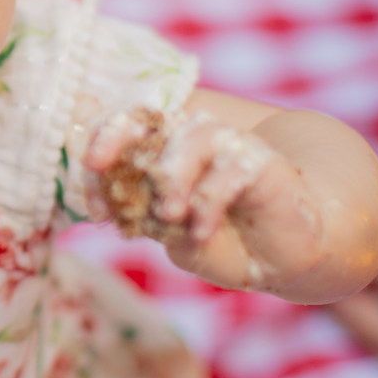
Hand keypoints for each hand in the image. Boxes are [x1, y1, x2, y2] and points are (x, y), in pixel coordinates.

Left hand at [83, 107, 322, 292]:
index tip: (97, 210)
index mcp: (160, 150)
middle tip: (100, 167)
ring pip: (190, 137)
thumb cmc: (221, 240)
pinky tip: (200, 230)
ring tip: (168, 215)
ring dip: (172, 176)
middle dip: (115, 139)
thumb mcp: (171, 235)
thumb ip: (141, 211)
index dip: (98, 157)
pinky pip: (231, 168)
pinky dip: (210, 199)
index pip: (119, 131)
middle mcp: (189, 137)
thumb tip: (106, 191)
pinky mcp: (259, 160)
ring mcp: (225, 144)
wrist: (280, 258)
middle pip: (145, 118)